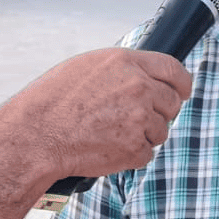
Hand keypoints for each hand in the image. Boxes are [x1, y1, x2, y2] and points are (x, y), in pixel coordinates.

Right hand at [8, 48, 192, 183]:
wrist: (36, 135)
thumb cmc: (53, 101)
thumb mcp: (87, 68)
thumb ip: (121, 70)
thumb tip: (145, 77)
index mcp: (127, 63)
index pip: (174, 69)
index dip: (181, 83)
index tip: (182, 92)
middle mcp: (139, 88)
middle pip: (172, 103)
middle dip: (160, 112)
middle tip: (135, 120)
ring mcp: (139, 119)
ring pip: (161, 131)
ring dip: (143, 135)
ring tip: (109, 134)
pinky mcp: (135, 148)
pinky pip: (147, 154)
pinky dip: (131, 155)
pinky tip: (107, 148)